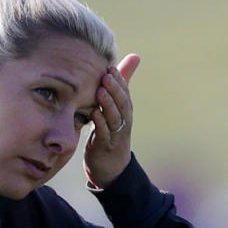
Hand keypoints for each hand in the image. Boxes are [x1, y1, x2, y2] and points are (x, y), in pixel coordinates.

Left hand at [84, 54, 139, 190]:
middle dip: (115, 89)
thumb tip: (133, 58)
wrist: (111, 169)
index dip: (120, 80)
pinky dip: (100, 123)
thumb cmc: (111, 134)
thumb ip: (119, 87)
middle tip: (106, 75)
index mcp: (125, 112)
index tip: (111, 67)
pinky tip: (94, 113)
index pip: (125, 93)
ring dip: (108, 104)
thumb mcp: (115, 110)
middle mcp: (123, 123)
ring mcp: (115, 136)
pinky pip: (104, 134)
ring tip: (100, 90)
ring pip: (115, 118)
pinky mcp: (105, 147)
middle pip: (122, 103)